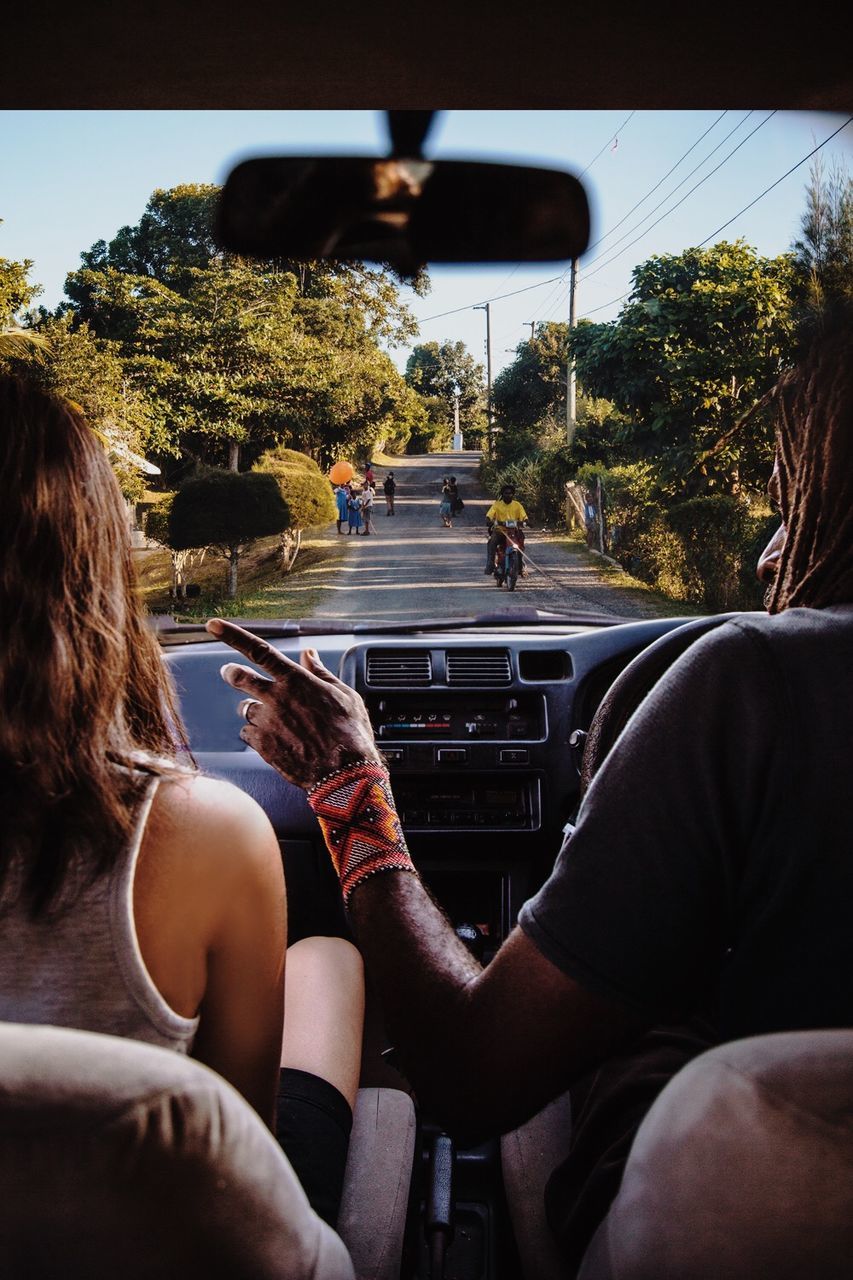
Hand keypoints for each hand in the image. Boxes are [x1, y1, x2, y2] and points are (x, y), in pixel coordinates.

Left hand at [207, 618, 383, 788]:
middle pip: (239, 677)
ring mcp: (266, 722)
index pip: (258, 650)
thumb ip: (321, 672)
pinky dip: (256, 734)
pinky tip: (274, 739)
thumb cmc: (350, 733)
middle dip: (232, 673)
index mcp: (295, 680)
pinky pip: (247, 733)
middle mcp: (276, 697)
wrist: (344, 774)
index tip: (213, 626)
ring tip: (273, 720)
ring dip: (253, 710)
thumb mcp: (344, 695)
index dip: (232, 635)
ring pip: (245, 708)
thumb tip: (309, 654)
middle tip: (230, 672)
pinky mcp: (262, 745)